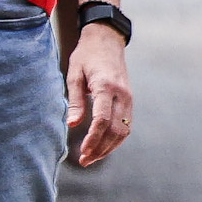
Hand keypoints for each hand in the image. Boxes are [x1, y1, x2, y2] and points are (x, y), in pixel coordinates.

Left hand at [66, 24, 133, 166]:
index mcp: (106, 87)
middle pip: (115, 129)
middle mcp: (122, 94)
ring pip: (124, 130)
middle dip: (100, 148)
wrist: (107, 40)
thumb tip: (72, 125)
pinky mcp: (129, 100)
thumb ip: (75, 101)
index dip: (93, 139)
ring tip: (92, 157)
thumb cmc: (86, 56)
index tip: (82, 153)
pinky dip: (116, 138)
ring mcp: (128, 97)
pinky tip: (103, 146)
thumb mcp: (74, 75)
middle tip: (84, 160)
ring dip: (109, 147)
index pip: (102, 120)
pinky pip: (126, 124)